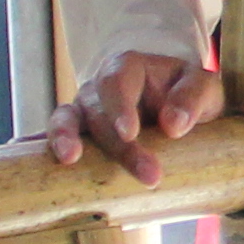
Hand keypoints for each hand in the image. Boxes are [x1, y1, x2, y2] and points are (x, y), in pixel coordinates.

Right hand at [45, 47, 220, 184]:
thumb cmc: (186, 90)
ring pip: (66, 119)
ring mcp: (85, 111)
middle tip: (150, 176)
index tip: (129, 133)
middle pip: (98, 113)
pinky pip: (57, 137)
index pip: (116, 82)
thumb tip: (173, 125)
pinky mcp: (80, 135)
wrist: (175, 103)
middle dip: (119, 147)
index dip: (119, 107)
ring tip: (68, 159)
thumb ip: (191, 97)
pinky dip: (48, 147)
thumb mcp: (202, 85)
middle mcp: (99, 88)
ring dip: (64, 137)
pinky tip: (41, 159)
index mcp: (127, 68)